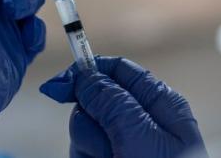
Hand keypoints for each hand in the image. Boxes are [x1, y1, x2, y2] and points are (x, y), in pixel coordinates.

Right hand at [40, 56, 206, 157]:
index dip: (87, 72)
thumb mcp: (141, 137)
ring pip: (84, 136)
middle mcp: (143, 124)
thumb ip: (113, 102)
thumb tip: (86, 76)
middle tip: (107, 149)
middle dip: (89, 127)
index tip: (60, 87)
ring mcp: (126, 149)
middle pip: (94, 104)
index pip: (118, 71)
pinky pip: (84, 157)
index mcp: (160, 105)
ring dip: (89, 152)